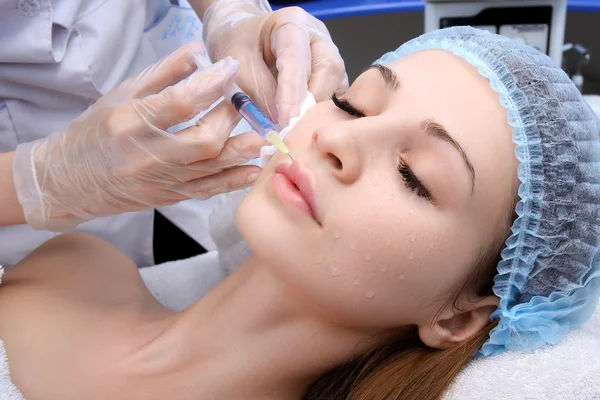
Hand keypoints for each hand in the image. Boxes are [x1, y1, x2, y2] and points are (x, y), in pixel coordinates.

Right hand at [13, 42, 265, 230]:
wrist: (69, 181)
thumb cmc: (94, 131)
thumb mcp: (121, 94)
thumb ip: (162, 73)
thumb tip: (199, 51)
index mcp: (130, 123)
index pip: (180, 102)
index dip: (212, 83)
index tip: (231, 68)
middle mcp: (147, 155)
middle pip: (203, 140)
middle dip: (231, 117)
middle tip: (242, 101)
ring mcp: (160, 181)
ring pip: (211, 168)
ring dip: (243, 149)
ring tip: (265, 133)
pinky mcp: (169, 198)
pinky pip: (207, 191)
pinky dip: (233, 181)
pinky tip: (253, 169)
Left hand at [202, 0, 348, 126]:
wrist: (243, 37)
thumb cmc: (238, 43)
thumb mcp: (237, 64)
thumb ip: (258, 91)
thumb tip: (279, 122)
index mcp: (291, 23)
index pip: (296, 58)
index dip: (292, 92)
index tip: (285, 120)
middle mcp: (317, 37)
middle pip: (327, 71)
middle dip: (311, 104)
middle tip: (291, 130)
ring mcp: (328, 56)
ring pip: (335, 86)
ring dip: (317, 112)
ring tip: (296, 130)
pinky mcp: (330, 76)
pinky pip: (333, 97)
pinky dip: (319, 115)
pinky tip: (302, 127)